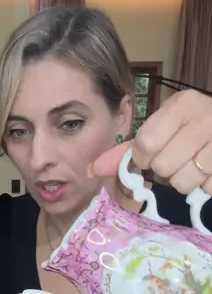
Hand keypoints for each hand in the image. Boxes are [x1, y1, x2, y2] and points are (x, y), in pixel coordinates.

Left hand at [91, 90, 211, 195]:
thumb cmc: (192, 129)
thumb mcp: (163, 129)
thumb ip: (129, 150)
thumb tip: (92, 169)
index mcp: (182, 105)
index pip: (146, 144)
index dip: (143, 158)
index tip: (151, 156)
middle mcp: (204, 118)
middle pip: (163, 167)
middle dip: (165, 171)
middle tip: (176, 160)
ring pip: (183, 182)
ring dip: (183, 182)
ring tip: (192, 167)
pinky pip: (206, 189)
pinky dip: (204, 187)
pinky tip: (208, 172)